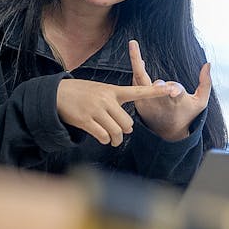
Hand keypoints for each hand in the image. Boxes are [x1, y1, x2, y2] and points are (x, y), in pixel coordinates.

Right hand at [56, 75, 181, 145]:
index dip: (155, 92)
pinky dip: (104, 140)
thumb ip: (115, 104)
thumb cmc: (80, 93)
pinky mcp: (85, 121)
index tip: (172, 88)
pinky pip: (102, 135)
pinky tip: (102, 138)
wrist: (57, 94)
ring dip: (115, 139)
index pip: (138, 91)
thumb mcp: (99, 91)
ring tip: (112, 140)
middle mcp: (106, 100)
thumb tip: (126, 128)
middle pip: (127, 123)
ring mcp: (96, 111)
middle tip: (119, 133)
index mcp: (112, 91)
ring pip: (116, 131)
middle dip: (125, 131)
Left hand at [128, 40, 211, 141]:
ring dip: (137, 62)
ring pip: (140, 80)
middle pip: (149, 82)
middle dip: (140, 65)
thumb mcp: (201, 102)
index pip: (175, 93)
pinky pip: (137, 84)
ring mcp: (146, 103)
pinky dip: (138, 71)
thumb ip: (206, 83)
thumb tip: (208, 63)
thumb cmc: (187, 114)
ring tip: (133, 45)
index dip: (174, 90)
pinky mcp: (138, 104)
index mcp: (176, 103)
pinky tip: (137, 59)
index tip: (174, 90)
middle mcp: (158, 103)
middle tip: (134, 45)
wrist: (168, 132)